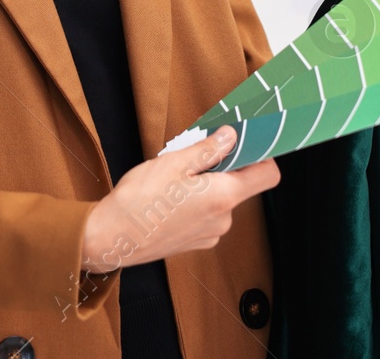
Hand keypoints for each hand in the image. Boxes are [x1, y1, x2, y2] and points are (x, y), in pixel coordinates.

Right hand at [79, 125, 278, 273]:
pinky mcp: (197, 242)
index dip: (262, 156)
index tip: (246, 143)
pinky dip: (197, 204)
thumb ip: (208, 149)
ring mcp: (211, 234)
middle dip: (222, 168)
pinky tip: (171, 200)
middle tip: (192, 157)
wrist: (112, 239)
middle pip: (241, 186)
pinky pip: (208, 216)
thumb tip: (232, 135)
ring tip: (174, 182)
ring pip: (221, 200)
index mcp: (223, 196)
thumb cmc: (139, 200)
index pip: (268, 175)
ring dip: (206, 186)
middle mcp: (224, 219)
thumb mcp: (173, 163)